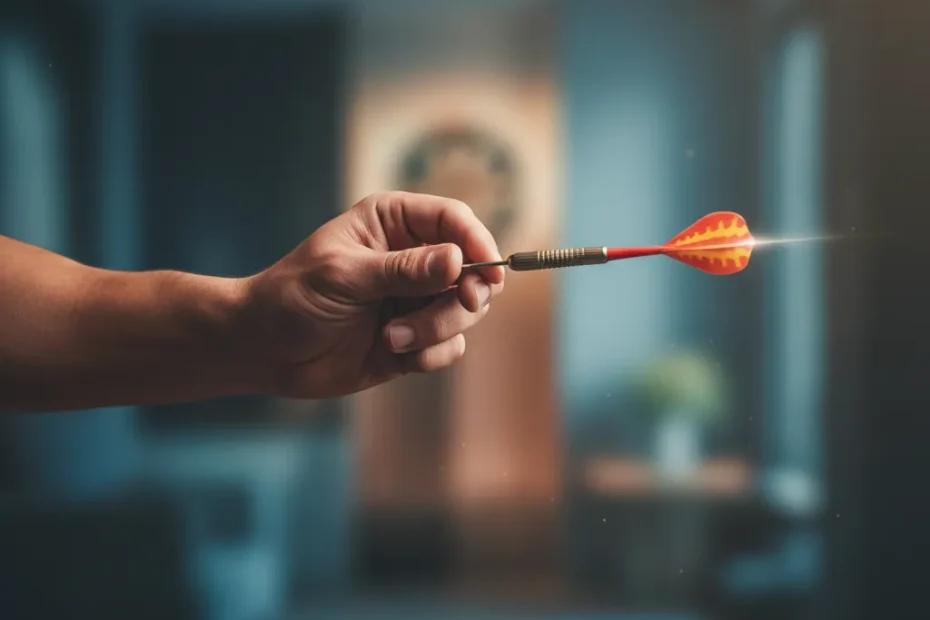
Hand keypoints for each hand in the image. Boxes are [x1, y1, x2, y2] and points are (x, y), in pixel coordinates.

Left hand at [243, 192, 505, 398]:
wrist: (264, 350)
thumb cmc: (293, 297)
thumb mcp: (345, 276)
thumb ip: (403, 270)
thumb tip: (458, 261)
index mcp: (393, 223)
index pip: (454, 220)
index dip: (478, 242)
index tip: (489, 273)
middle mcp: (413, 258)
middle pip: (473, 269)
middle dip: (465, 295)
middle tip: (460, 306)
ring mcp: (416, 300)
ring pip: (466, 311)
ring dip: (438, 329)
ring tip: (393, 338)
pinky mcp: (416, 339)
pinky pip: (450, 346)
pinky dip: (431, 353)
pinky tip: (394, 353)